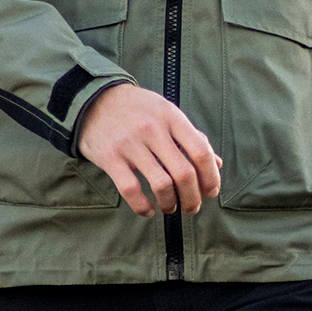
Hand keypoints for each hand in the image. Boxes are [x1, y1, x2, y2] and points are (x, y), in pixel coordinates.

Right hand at [77, 83, 221, 216]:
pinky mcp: (110, 158)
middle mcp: (152, 129)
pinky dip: (143, 206)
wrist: (93, 100)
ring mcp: (130, 143)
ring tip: (170, 207)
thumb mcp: (166, 113)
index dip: (210, 177)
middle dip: (193, 198)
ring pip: (161, 185)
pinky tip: (148, 210)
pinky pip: (131, 190)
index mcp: (170, 116)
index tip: (210, 191)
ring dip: (170, 204)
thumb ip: (192, 137)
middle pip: (184, 173)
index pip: (201, 152)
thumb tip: (218, 164)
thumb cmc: (137, 109)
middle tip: (192, 207)